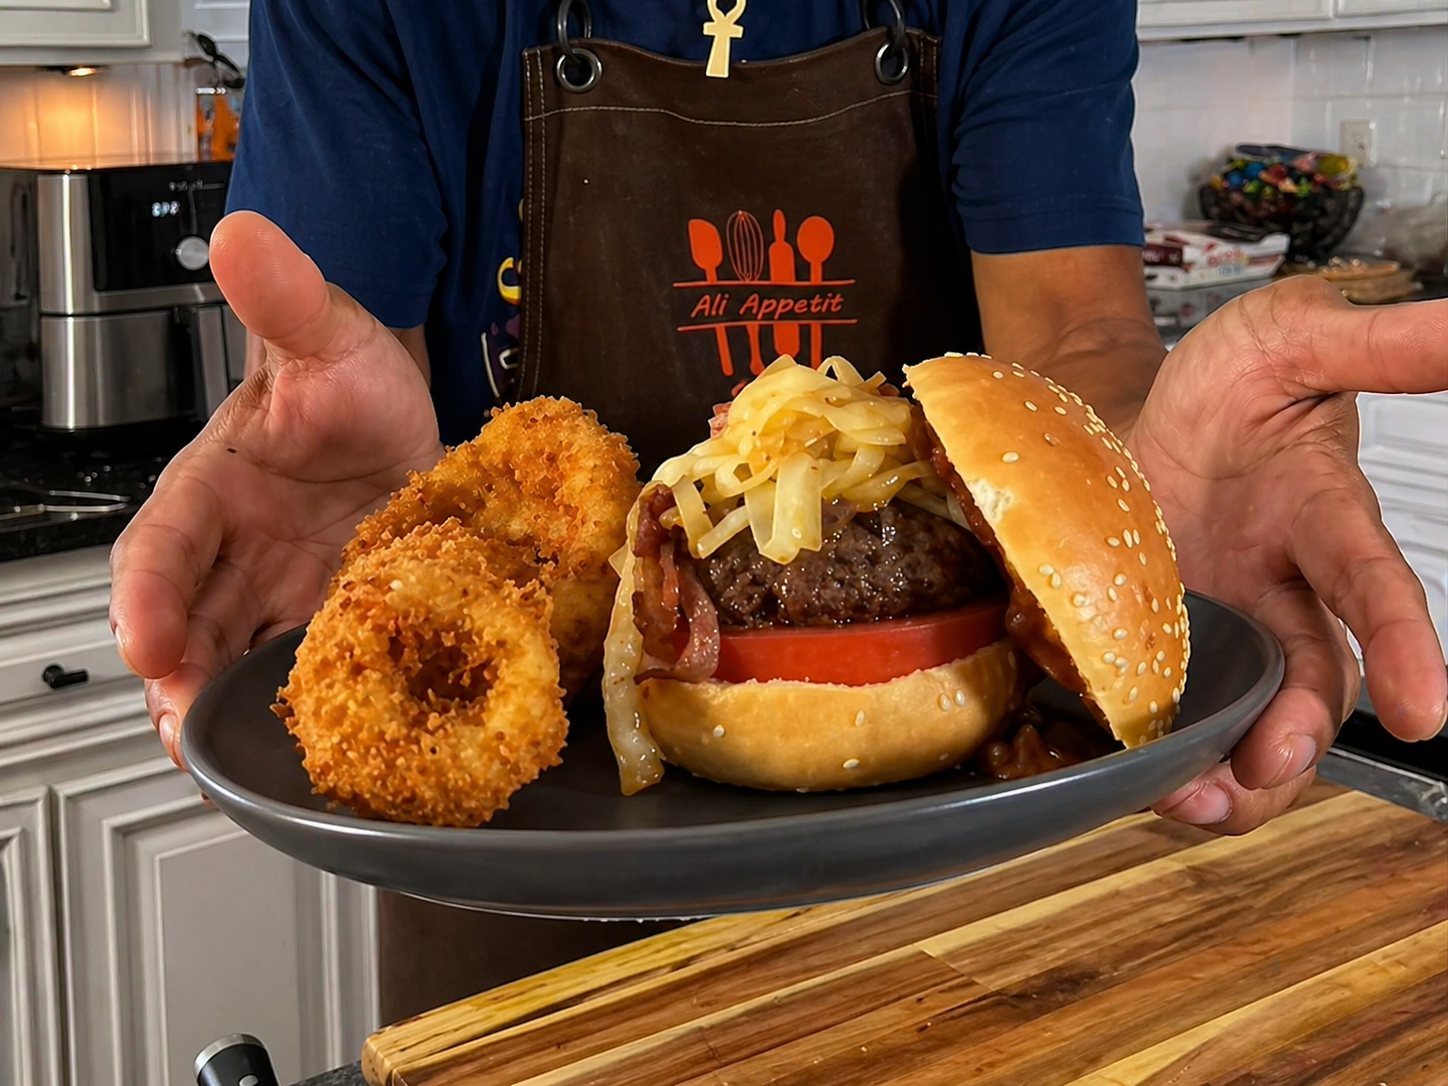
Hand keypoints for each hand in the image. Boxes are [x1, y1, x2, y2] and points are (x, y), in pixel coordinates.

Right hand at [110, 212, 442, 766]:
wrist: (401, 419)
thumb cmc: (344, 378)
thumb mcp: (330, 336)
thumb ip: (290, 298)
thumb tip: (249, 235)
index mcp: (213, 487)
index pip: (160, 544)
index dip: (146, 594)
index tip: (142, 639)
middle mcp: (237, 553)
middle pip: (189, 624)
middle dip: (179, 680)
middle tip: (184, 732)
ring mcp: (284, 592)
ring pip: (238, 659)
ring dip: (230, 710)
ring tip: (234, 762)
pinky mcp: (333, 617)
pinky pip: (308, 668)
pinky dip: (304, 704)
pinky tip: (320, 739)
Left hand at [1126, 276, 1446, 832]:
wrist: (1136, 403)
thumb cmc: (1230, 380)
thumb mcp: (1298, 337)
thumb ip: (1381, 346)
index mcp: (1321, 517)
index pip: (1375, 585)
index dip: (1407, 646)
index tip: (1432, 711)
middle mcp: (1282, 586)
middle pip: (1315, 681)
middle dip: (1301, 733)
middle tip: (1270, 770)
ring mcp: (1220, 621)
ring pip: (1252, 717)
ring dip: (1236, 771)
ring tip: (1200, 802)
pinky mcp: (1161, 641)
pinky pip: (1174, 711)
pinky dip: (1165, 753)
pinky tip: (1141, 780)